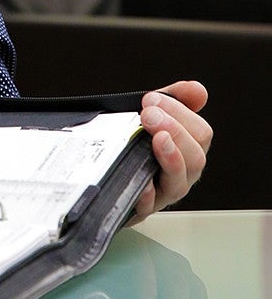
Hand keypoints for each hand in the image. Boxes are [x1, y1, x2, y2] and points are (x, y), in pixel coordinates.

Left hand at [130, 81, 211, 221]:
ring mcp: (161, 193)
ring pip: (179, 182)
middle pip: (196, 158)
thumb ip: (173, 99)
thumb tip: (198, 90)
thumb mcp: (151, 115)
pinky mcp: (139, 208)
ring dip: (170, 158)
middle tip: (148, 115)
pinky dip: (148, 194)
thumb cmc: (132, 141)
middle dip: (174, 131)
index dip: (179, 114)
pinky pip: (148, 206)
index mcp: (186, 150)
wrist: (97, 170)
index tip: (152, 99)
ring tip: (157, 140)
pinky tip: (143, 183)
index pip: (201, 133)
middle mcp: (179, 174)